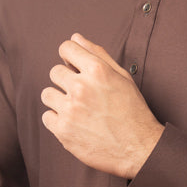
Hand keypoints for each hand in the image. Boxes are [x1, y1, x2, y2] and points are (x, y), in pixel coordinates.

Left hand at [41, 34, 163, 178]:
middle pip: (54, 72)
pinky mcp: (63, 131)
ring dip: (59, 100)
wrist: (139, 149)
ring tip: (77, 110)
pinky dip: (57, 121)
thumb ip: (98, 55)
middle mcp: (81, 87)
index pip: (66, 48)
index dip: (69, 56)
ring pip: (47, 94)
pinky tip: (74, 124)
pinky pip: (46, 117)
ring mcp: (70, 110)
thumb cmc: (133, 111)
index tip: (73, 66)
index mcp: (97, 70)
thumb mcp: (122, 77)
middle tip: (82, 95)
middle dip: (65, 80)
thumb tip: (75, 37)